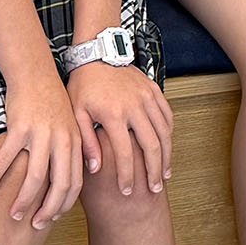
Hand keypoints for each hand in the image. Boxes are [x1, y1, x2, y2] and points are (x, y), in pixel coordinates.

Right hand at [0, 67, 84, 227]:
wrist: (36, 73)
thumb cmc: (52, 101)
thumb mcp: (74, 123)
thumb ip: (81, 147)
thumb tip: (91, 171)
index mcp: (75, 142)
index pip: (74, 183)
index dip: (64, 205)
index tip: (52, 218)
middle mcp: (62, 140)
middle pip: (58, 186)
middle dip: (47, 210)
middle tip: (34, 225)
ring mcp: (41, 135)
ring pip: (34, 178)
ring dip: (22, 200)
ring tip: (12, 215)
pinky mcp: (20, 128)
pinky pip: (7, 160)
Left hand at [68, 60, 172, 196]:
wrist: (97, 53)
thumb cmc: (84, 84)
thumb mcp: (77, 113)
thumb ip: (87, 142)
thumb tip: (96, 169)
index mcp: (113, 114)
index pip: (124, 153)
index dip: (128, 176)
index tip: (128, 191)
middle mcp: (134, 106)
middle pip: (152, 146)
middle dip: (154, 171)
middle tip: (155, 189)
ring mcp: (147, 97)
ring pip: (164, 132)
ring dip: (166, 155)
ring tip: (164, 174)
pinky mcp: (154, 90)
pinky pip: (167, 115)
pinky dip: (169, 133)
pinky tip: (166, 146)